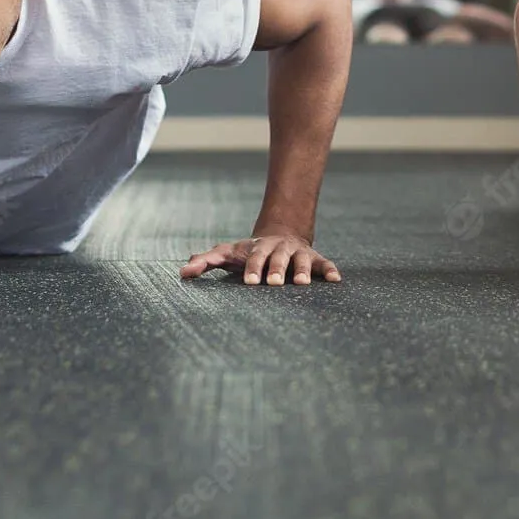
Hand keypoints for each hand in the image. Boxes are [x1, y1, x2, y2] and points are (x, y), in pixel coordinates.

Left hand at [180, 234, 341, 285]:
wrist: (279, 234)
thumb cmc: (248, 252)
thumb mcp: (227, 253)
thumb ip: (206, 261)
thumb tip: (182, 272)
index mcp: (257, 248)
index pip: (254, 257)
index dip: (253, 268)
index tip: (250, 282)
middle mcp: (279, 249)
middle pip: (278, 258)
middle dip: (277, 270)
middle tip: (275, 283)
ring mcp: (297, 253)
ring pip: (301, 260)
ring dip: (303, 271)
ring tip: (304, 284)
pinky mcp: (314, 259)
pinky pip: (324, 264)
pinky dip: (330, 270)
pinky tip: (336, 280)